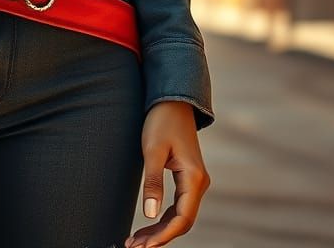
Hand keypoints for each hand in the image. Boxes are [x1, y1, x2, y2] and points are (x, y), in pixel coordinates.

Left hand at [125, 101, 209, 246]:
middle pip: (182, 221)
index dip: (164, 235)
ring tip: (137, 242)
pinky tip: (149, 226)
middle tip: (134, 247)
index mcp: (194, 177)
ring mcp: (194, 181)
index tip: (144, 246)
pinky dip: (164, 218)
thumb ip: (152, 182)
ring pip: (180, 215)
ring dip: (160, 229)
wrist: (172, 100)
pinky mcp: (187, 178)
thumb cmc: (161, 121)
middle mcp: (199, 183)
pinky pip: (178, 205)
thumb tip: (149, 214)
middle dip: (160, 236)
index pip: (182, 218)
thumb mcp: (153, 150)